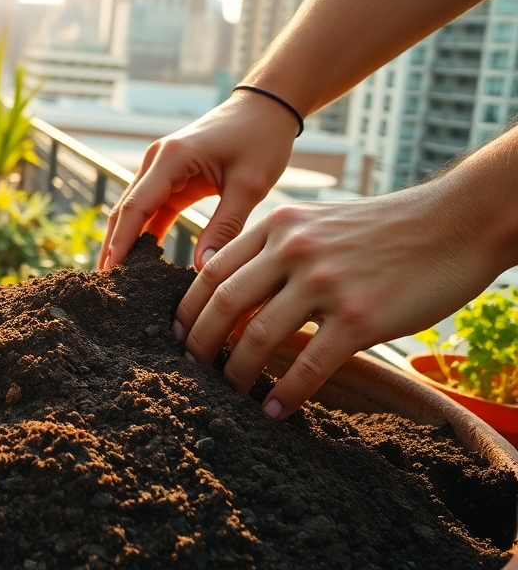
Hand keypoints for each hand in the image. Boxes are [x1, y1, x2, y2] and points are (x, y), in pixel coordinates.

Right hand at [99, 92, 298, 270]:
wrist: (265, 108)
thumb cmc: (261, 140)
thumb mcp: (250, 186)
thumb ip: (225, 227)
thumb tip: (204, 269)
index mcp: (171, 158)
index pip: (135, 206)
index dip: (121, 241)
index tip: (112, 272)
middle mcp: (156, 159)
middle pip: (124, 209)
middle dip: (114, 246)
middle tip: (107, 285)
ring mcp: (160, 167)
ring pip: (133, 210)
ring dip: (126, 241)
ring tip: (120, 278)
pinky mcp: (170, 176)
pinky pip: (151, 208)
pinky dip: (145, 233)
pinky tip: (144, 261)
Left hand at [174, 182, 513, 418]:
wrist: (455, 223)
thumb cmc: (383, 229)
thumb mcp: (316, 222)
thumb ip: (274, 249)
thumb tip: (234, 289)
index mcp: (277, 227)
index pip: (212, 271)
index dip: (187, 309)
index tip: (177, 335)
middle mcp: (293, 250)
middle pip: (223, 304)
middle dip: (198, 343)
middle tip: (190, 369)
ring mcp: (326, 283)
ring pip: (258, 337)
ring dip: (236, 372)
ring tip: (229, 392)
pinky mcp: (360, 317)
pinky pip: (308, 366)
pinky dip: (285, 394)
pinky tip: (274, 410)